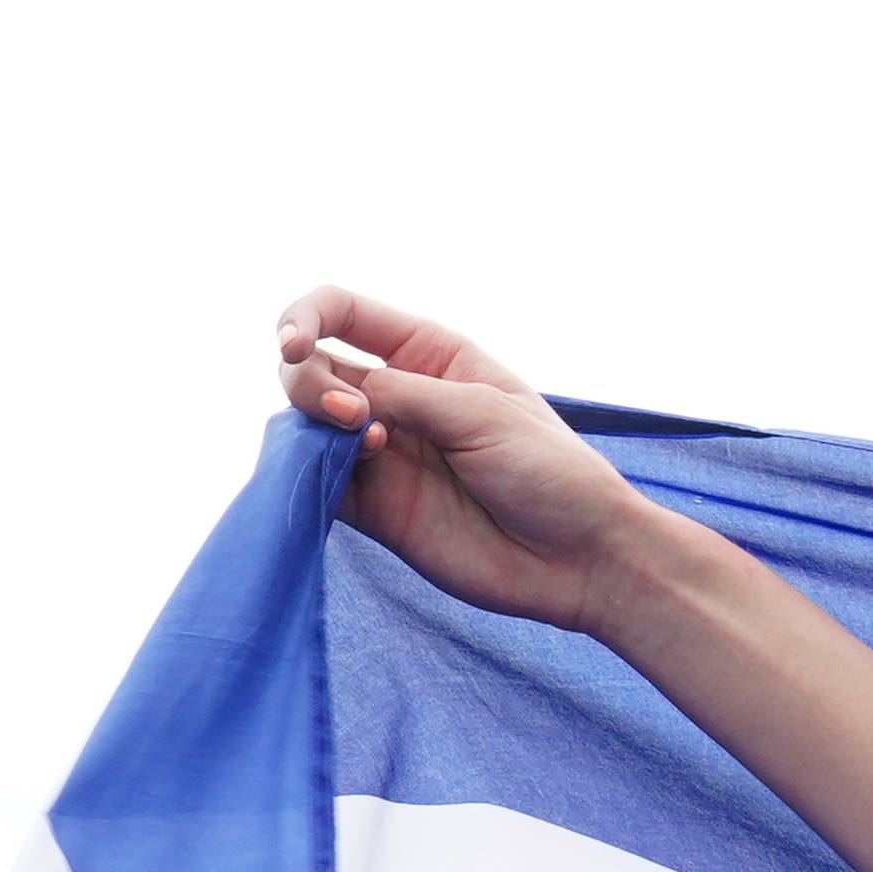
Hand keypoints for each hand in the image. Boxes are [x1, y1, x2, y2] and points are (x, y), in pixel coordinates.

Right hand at [272, 287, 665, 634]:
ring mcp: (382, 452)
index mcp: (430, 354)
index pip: (341, 313)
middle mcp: (398, 397)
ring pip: (303, 422)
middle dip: (311, 383)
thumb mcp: (482, 411)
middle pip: (310, 367)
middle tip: (360, 419)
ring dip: (311, 426)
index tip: (293, 345)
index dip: (303, 319)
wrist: (580, 558)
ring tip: (367, 447)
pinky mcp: (373, 506)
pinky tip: (340, 478)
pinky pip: (314, 481)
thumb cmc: (551, 472)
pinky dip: (308, 474)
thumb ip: (400, 393)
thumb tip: (331, 395)